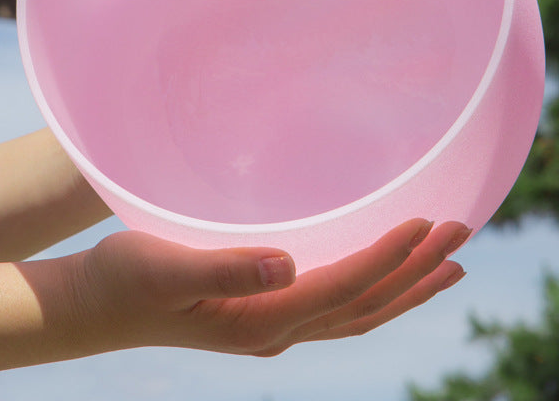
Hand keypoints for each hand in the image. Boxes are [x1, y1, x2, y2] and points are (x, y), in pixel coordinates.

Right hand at [60, 218, 468, 357]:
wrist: (97, 305)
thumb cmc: (123, 277)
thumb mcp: (164, 267)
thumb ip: (224, 267)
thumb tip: (288, 266)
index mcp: (258, 320)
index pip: (341, 290)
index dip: (386, 260)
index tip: (425, 225)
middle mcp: (277, 332)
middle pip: (365, 307)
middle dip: (416, 273)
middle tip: (462, 234)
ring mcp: (274, 328)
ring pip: (359, 313)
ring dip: (406, 286)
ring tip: (450, 263)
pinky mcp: (266, 314)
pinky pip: (339, 307)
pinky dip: (375, 290)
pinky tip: (386, 272)